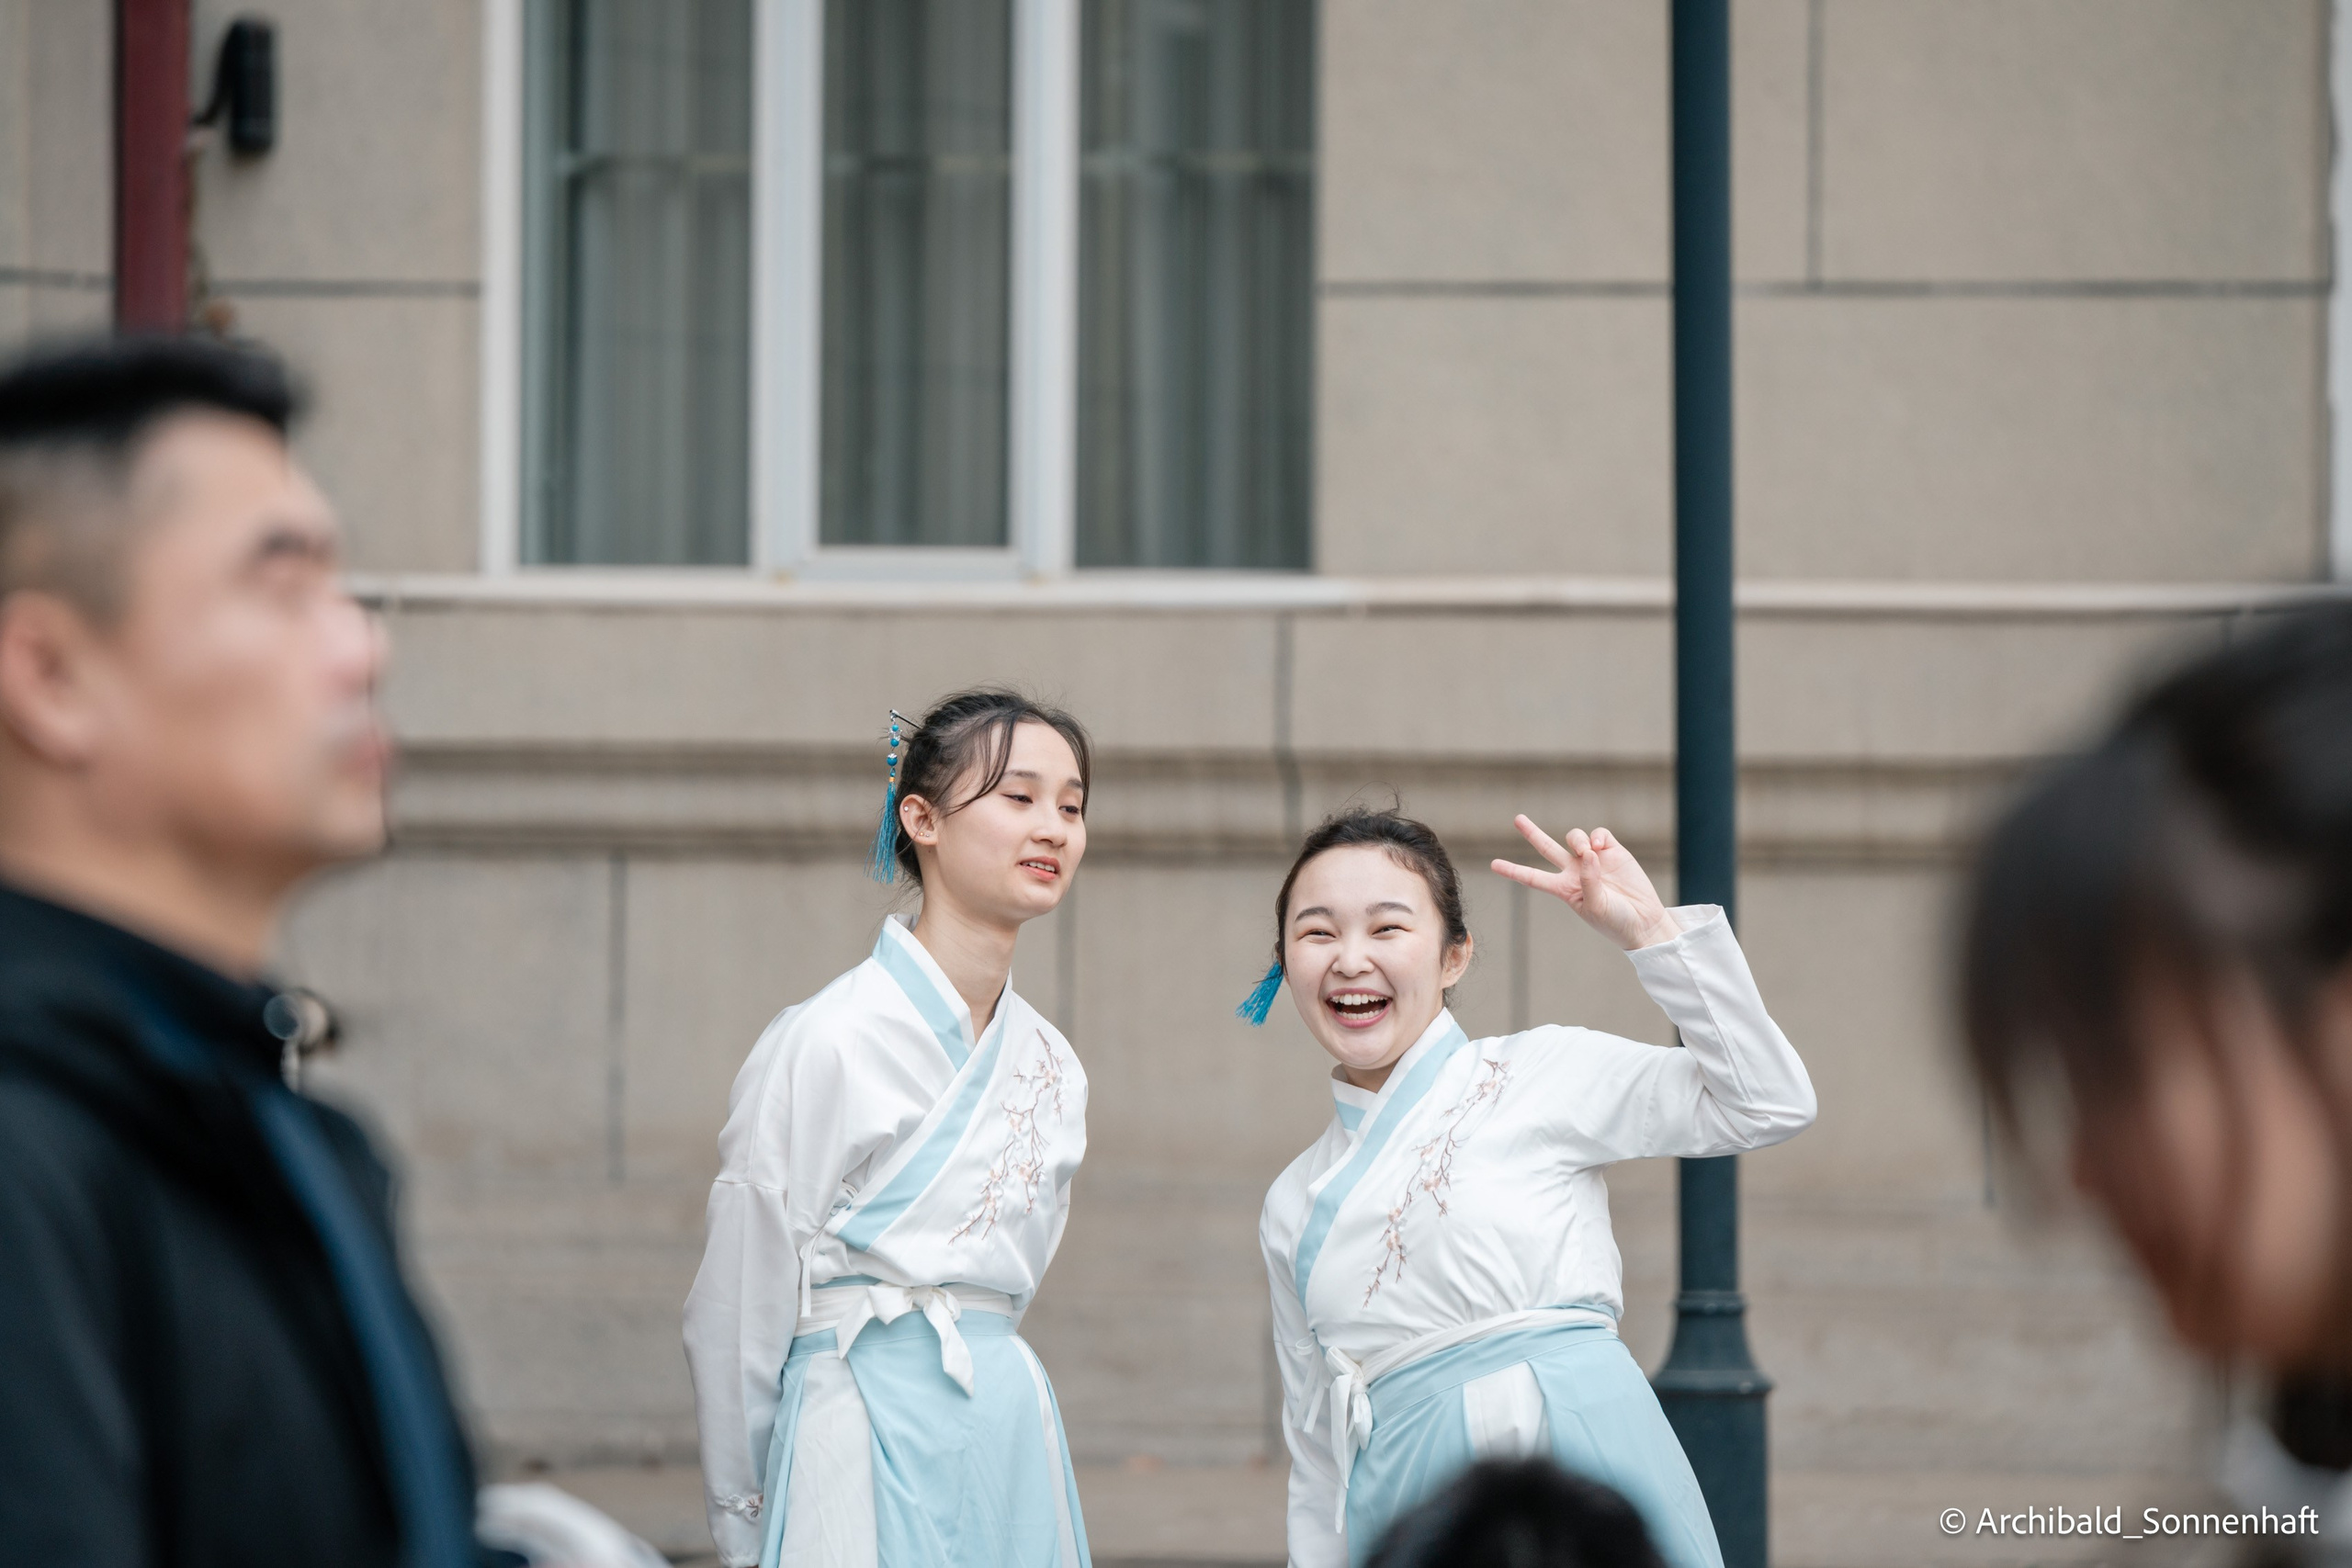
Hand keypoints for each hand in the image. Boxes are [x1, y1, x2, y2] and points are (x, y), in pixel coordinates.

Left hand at [1490, 815, 1682, 951]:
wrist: (1644, 922)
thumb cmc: (1616, 921)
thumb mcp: (1596, 906)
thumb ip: (1588, 880)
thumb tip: (1587, 852)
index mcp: (1564, 889)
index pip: (1533, 878)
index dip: (1514, 870)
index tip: (1494, 865)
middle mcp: (1575, 872)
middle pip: (1547, 848)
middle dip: (1532, 833)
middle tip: (1517, 819)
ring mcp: (1593, 860)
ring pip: (1574, 837)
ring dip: (1576, 840)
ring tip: (1588, 852)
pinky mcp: (1613, 852)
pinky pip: (1598, 834)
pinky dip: (1597, 836)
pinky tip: (1600, 847)